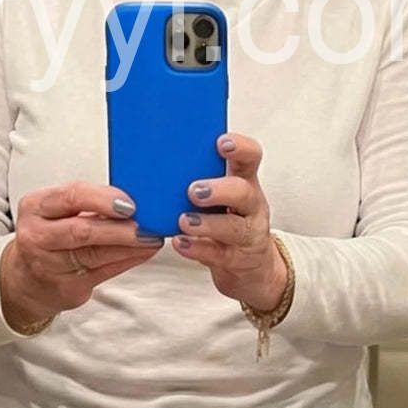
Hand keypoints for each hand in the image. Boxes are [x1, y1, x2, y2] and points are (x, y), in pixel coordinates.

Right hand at [0, 182, 163, 329]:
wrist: (24, 278)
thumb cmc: (48, 234)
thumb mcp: (56, 210)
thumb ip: (88, 201)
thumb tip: (133, 196)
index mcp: (35, 207)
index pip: (71, 196)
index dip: (103, 199)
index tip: (130, 203)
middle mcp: (37, 236)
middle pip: (82, 231)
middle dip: (119, 228)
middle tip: (146, 224)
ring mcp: (49, 265)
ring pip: (96, 254)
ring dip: (130, 246)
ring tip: (151, 237)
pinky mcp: (66, 288)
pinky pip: (104, 272)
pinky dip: (128, 260)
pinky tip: (143, 251)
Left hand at [171, 132, 288, 311]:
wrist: (250, 265)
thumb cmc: (226, 217)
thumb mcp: (222, 193)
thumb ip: (201, 173)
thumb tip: (156, 153)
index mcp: (245, 180)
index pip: (251, 157)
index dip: (241, 148)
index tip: (222, 143)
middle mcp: (251, 205)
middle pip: (243, 192)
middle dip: (219, 189)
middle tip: (193, 190)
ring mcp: (247, 234)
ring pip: (233, 227)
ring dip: (206, 223)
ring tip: (183, 221)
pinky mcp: (236, 259)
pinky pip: (217, 254)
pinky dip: (197, 248)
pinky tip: (179, 243)